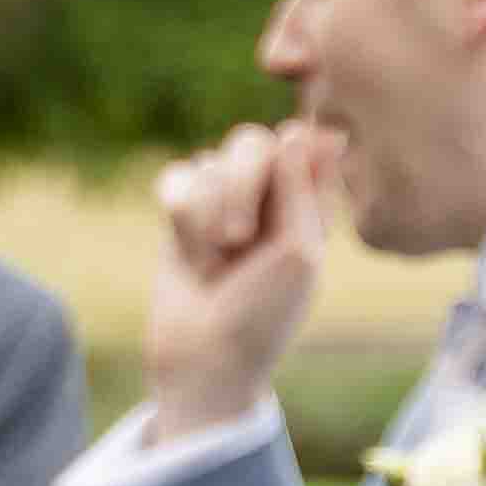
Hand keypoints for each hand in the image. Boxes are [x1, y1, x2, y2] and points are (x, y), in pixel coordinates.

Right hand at [143, 124, 345, 434]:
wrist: (205, 357)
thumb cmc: (264, 313)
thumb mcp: (298, 252)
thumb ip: (300, 188)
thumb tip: (297, 128)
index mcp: (309, 200)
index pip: (300, 140)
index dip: (288, 152)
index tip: (284, 184)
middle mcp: (268, 193)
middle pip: (249, 142)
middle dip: (239, 187)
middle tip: (238, 239)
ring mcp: (223, 200)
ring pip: (208, 164)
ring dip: (208, 216)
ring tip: (215, 261)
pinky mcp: (182, 211)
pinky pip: (176, 179)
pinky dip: (182, 218)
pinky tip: (191, 253)